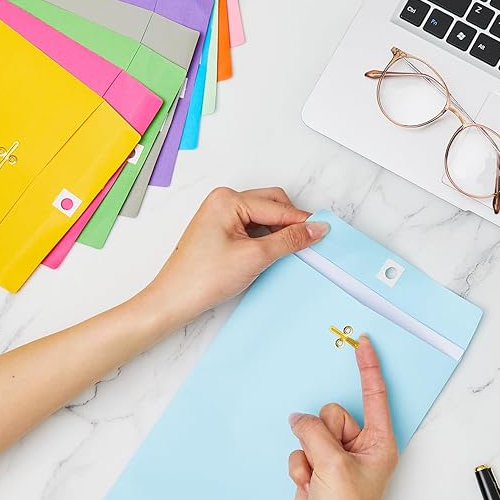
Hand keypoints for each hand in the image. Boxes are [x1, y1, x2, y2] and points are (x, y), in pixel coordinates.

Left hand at [145, 187, 328, 324]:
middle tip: (309, 243)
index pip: (277, 207)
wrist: (174, 300)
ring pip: (264, 217)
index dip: (302, 221)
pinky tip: (273, 254)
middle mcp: (223, 201)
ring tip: (290, 252)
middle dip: (290, 223)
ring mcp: (221, 216)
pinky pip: (252, 228)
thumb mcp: (255, 257)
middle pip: (272, 205)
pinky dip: (266, 239)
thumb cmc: (202, 278)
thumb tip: (315, 229)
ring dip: (279, 232)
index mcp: (228, 199)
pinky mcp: (220, 231)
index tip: (324, 231)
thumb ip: (289, 240)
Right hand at [288, 336, 398, 499]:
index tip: (364, 341)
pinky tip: (308, 488)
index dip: (368, 367)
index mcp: (378, 444)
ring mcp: (336, 458)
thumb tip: (297, 418)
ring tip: (318, 479)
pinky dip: (299, 467)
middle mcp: (359, 447)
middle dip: (323, 434)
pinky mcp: (316, 468)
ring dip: (309, 454)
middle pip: (332, 412)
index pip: (374, 395)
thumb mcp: (334, 465)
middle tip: (329, 461)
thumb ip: (314, 431)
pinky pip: (299, 448)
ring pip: (311, 429)